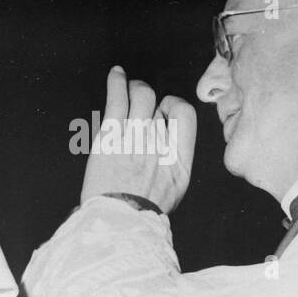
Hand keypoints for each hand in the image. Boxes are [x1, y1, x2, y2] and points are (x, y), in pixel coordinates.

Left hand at [80, 66, 196, 213]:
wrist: (116, 222)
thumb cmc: (139, 212)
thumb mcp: (171, 190)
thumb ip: (173, 162)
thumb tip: (165, 139)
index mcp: (179, 161)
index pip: (185, 115)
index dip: (174, 106)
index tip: (163, 110)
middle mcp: (160, 145)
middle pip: (159, 105)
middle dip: (150, 98)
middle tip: (139, 100)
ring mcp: (136, 138)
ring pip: (141, 95)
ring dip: (135, 87)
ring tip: (128, 87)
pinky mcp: (112, 136)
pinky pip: (117, 99)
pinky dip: (117, 82)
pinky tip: (116, 74)